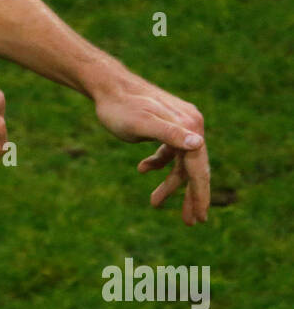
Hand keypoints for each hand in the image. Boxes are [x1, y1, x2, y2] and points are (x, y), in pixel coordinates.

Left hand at [92, 73, 209, 223]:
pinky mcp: (167, 124)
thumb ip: (170, 135)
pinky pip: (169, 150)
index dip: (200, 195)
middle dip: (190, 196)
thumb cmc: (121, 108)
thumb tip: (198, 144)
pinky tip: (142, 169)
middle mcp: (190, 124)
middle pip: (194, 167)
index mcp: (189, 126)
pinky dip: (159, 162)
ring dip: (171, 183)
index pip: (198, 168)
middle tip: (190, 222)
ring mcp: (179, 124)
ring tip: (155, 203)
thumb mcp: (142, 124)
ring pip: (181, 162)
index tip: (200, 218)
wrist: (107, 86)